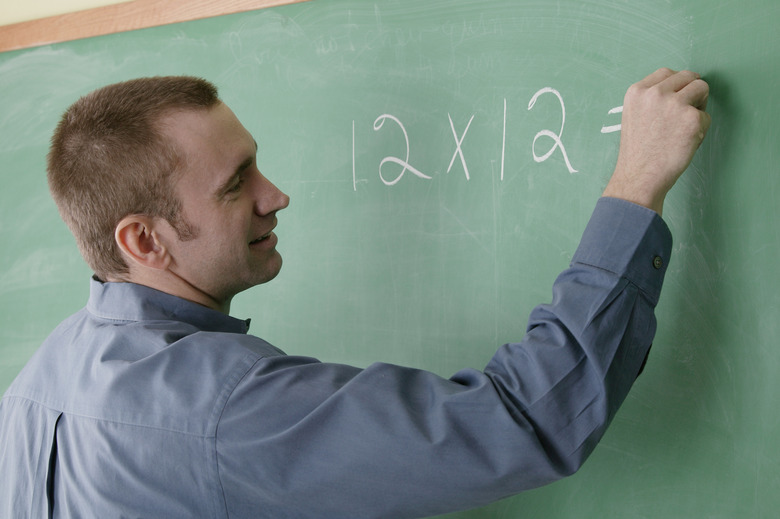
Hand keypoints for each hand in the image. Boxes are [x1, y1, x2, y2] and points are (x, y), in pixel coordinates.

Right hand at [603, 68, 711, 214]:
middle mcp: (655, 93)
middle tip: (684, 113)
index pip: (666, 73)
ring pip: (702, 88)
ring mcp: (674, 104)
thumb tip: (681, 87)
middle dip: (691, 92)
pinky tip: (684, 142)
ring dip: (698, 105)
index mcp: (637, 92)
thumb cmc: (639, 152)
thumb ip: (652, 99)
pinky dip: (701, 129)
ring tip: (684, 127)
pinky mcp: (692, 119)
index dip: (676, 85)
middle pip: (688, 76)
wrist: (639, 177)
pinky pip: (706, 116)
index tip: (676, 99)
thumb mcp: (634, 115)